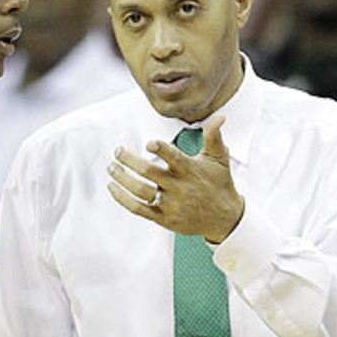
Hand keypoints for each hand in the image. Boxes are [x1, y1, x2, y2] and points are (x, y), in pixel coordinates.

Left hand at [107, 114, 244, 243]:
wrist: (224, 219)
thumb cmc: (219, 184)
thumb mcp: (219, 159)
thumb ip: (214, 136)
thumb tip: (220, 117)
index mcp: (191, 170)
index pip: (174, 158)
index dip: (161, 149)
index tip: (148, 143)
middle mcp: (179, 187)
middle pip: (149, 173)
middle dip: (129, 160)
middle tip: (118, 151)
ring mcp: (170, 204)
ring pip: (140, 191)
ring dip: (122, 178)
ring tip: (111, 167)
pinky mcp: (163, 218)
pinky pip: (138, 208)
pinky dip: (122, 198)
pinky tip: (112, 187)